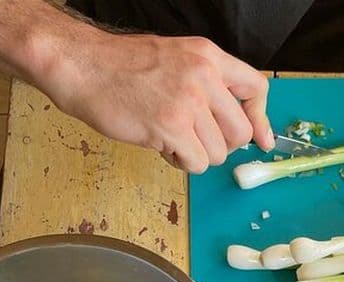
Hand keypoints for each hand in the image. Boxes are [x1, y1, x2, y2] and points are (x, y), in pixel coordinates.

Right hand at [41, 33, 273, 173]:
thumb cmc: (122, 68)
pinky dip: (180, 162)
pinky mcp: (171, 127)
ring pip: (218, 153)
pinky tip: (160, 144)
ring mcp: (188, 102)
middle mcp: (204, 76)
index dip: (260, 120)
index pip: (256, 88)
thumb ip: (208, 84)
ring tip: (169, 137)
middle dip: (221, 145)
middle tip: (197, 140)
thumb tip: (236, 124)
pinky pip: (196, 162)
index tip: (261, 140)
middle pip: (240, 132)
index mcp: (209, 56)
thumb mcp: (176, 59)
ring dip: (195, 154)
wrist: (81, 66)